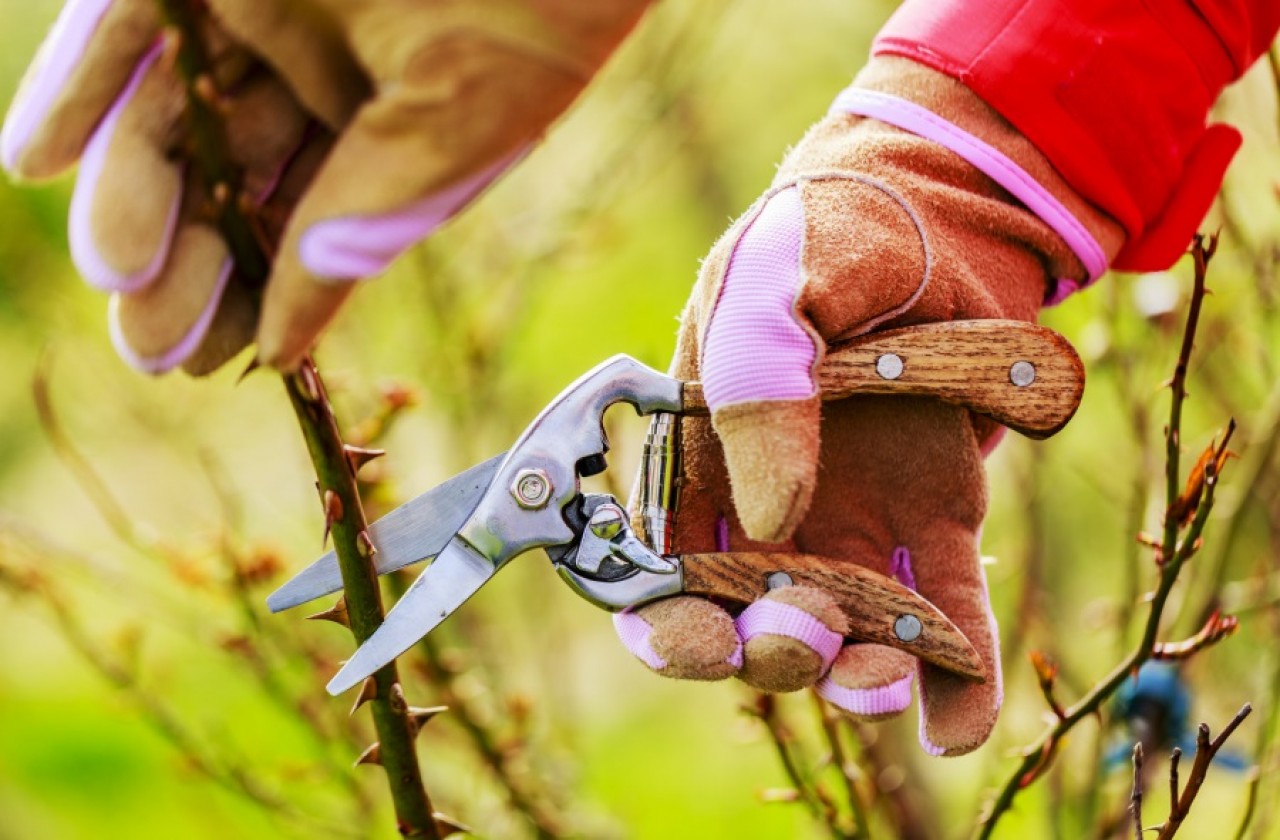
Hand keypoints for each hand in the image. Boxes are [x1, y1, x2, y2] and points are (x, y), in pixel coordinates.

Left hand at [3, 0, 649, 373]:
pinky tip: (37, 162)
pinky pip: (128, 24)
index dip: (259, 291)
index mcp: (393, 118)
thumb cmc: (536, 9)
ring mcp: (263, 6)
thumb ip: (364, 227)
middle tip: (150, 342)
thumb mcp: (456, 135)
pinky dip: (79, 87)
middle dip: (189, 262)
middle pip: (231, 178)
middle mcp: (320, 66)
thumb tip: (288, 345)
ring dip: (132, 196)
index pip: (308, 219)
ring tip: (115, 274)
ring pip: (173, 113)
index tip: (212, 360)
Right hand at [614, 57, 1121, 755]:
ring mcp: (854, 523)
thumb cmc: (831, 233)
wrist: (942, 209)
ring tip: (887, 677)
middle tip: (806, 634)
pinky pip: (942, 615)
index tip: (702, 641)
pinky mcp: (936, 523)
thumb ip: (753, 376)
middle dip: (767, 653)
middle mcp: (768, 510)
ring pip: (843, 633)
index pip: (659, 571)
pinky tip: (956, 721)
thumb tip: (772, 513)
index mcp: (700, 461)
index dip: (668, 625)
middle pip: (748, 621)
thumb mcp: (775, 278)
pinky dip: (951, 679)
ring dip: (856, 677)